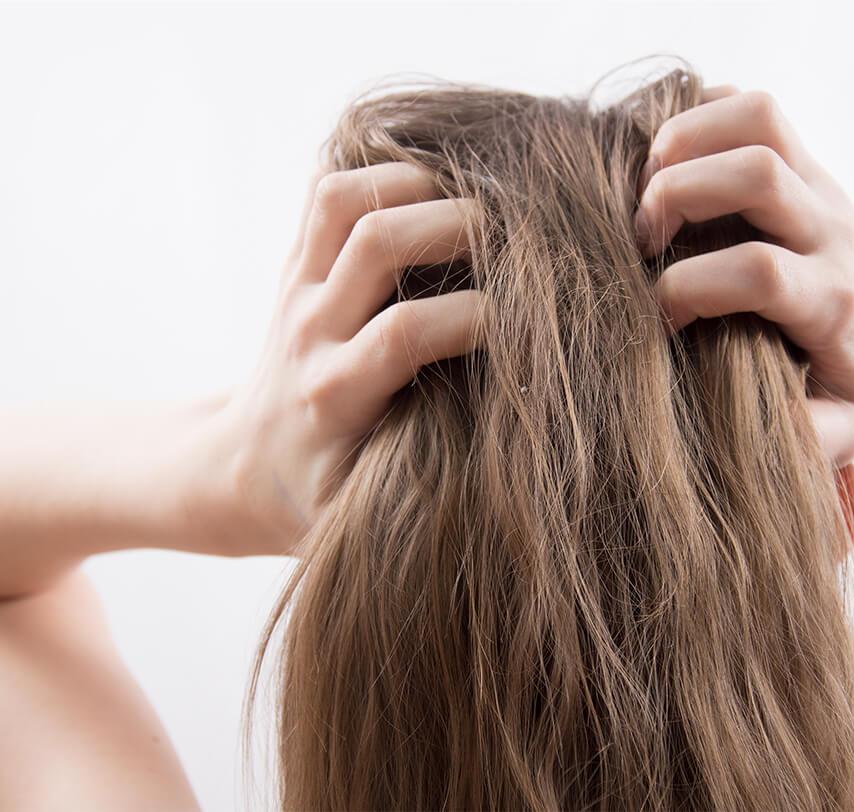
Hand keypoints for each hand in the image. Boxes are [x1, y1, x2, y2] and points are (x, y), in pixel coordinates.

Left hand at [213, 163, 483, 553]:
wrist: (236, 472)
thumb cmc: (313, 502)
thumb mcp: (362, 526)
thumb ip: (426, 503)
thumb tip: (513, 487)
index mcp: (334, 396)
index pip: (406, 332)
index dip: (477, 316)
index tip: (527, 326)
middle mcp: (310, 333)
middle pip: (377, 241)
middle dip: (457, 223)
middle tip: (516, 238)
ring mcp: (297, 293)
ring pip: (344, 199)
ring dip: (413, 184)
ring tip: (471, 200)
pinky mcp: (294, 269)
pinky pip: (325, 193)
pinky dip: (377, 174)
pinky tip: (426, 191)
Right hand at [634, 87, 853, 463]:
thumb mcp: (849, 433)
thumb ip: (804, 440)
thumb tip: (733, 442)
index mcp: (834, 301)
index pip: (758, 270)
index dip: (689, 288)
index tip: (660, 319)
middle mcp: (830, 232)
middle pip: (756, 172)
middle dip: (676, 194)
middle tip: (640, 239)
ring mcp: (822, 191)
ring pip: (760, 120)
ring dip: (688, 138)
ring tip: (648, 183)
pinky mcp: (811, 169)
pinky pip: (759, 111)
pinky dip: (707, 114)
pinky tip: (675, 157)